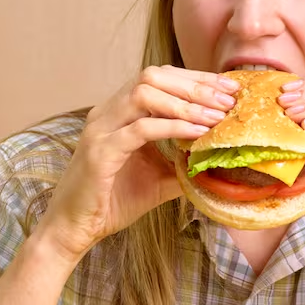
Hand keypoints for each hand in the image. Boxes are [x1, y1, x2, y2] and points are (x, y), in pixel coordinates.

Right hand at [36, 65, 240, 260]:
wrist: (76, 228)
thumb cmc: (113, 202)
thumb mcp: (159, 178)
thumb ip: (184, 163)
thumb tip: (221, 160)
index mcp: (118, 112)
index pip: (158, 77)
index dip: (195, 78)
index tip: (227, 88)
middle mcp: (107, 112)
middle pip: (152, 76)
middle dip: (195, 84)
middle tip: (228, 99)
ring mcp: (101, 129)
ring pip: (144, 93)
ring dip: (186, 102)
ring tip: (216, 116)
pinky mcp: (100, 151)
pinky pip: (140, 129)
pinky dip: (172, 127)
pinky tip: (197, 132)